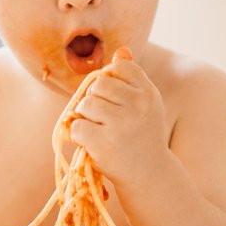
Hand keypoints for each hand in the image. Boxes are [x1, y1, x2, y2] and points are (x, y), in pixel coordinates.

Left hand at [68, 49, 167, 188]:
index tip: (114, 99)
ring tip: (97, 129)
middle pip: (98, 84)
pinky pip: (77, 127)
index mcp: (148, 92)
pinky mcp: (103, 142)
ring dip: (85, 117)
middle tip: (102, 117)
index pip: (119, 69)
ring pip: (85, 104)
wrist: (149, 174)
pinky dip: (79, 135)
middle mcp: (137, 106)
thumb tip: (121, 50)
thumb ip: (132, 77)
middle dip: (94, 99)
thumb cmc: (142, 135)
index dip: (110, 82)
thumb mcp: (145, 105)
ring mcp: (120, 124)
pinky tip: (91, 142)